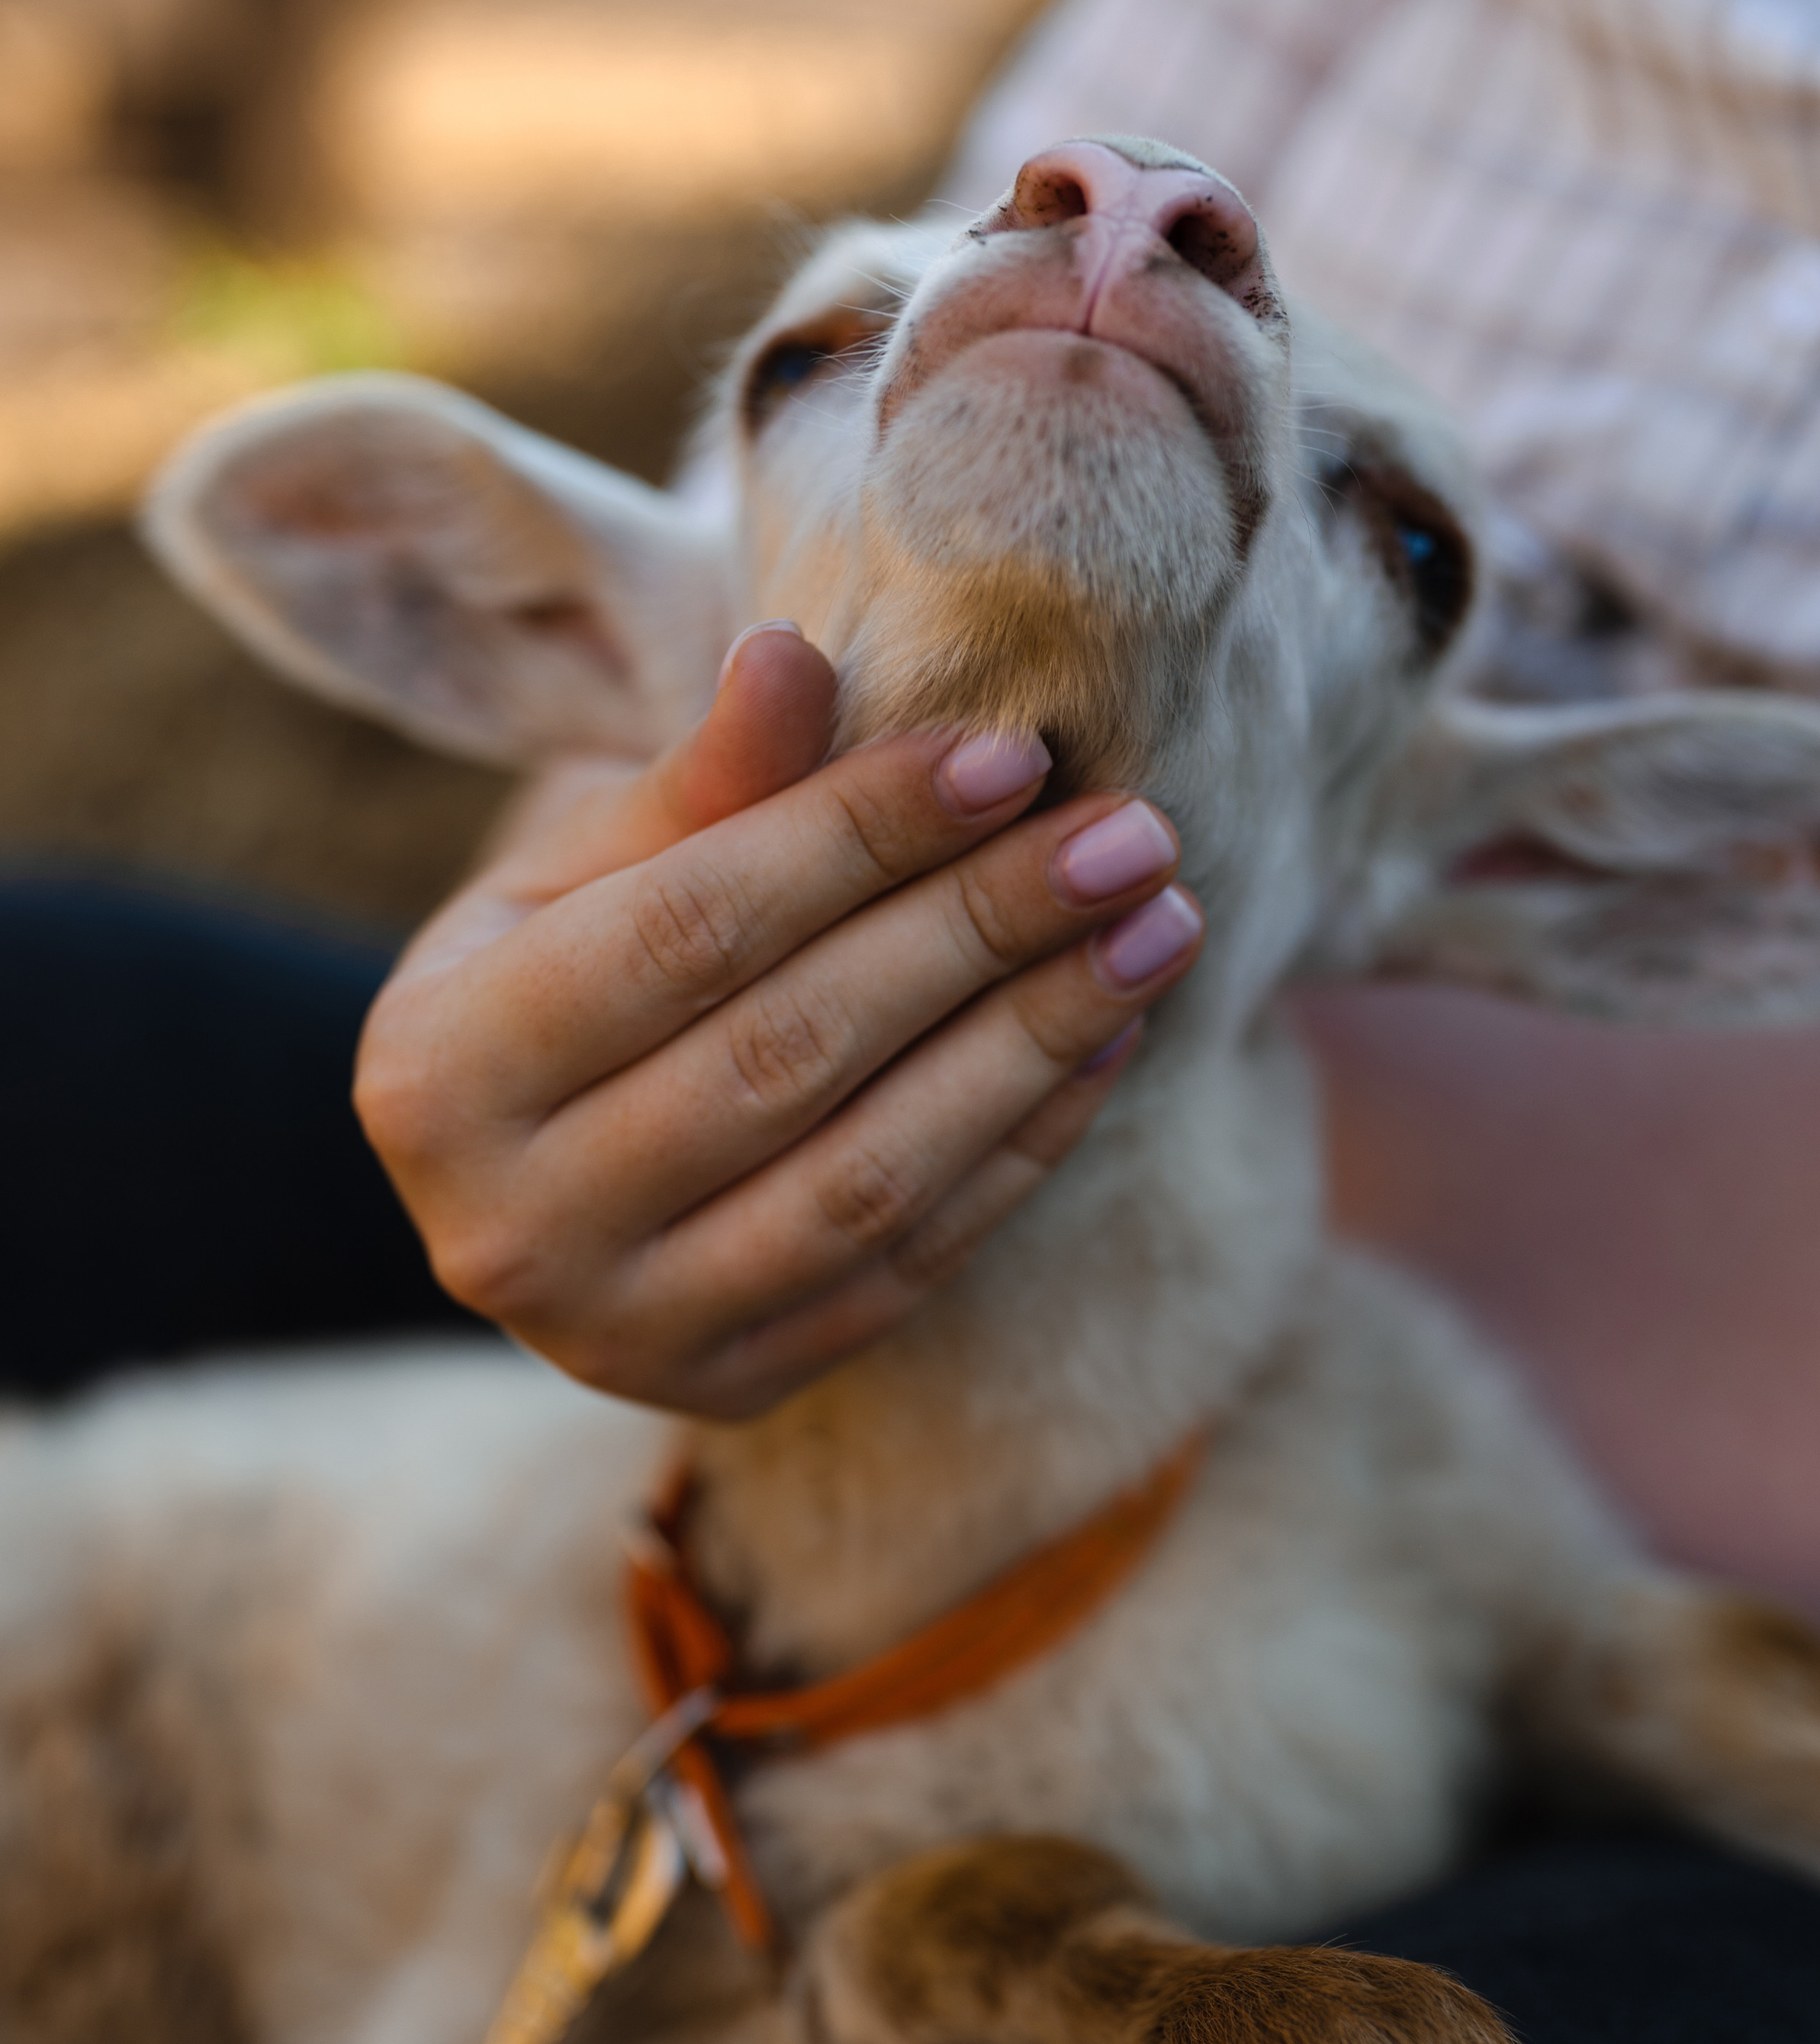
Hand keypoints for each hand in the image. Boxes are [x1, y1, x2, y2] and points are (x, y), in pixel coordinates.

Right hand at [354, 624, 1203, 1415]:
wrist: (529, 1186)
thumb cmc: (559, 984)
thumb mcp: (583, 876)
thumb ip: (698, 789)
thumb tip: (791, 655)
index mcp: (439, 1074)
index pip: (689, 930)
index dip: (858, 837)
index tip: (1010, 758)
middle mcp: (514, 1230)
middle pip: (789, 1056)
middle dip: (977, 933)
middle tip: (1130, 839)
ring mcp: (622, 1334)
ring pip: (866, 1178)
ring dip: (1031, 1046)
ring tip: (1155, 933)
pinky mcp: (732, 1389)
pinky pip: (910, 1265)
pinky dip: (1021, 1149)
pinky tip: (1105, 1042)